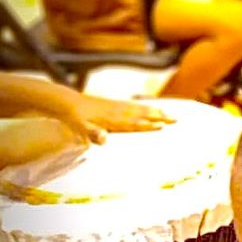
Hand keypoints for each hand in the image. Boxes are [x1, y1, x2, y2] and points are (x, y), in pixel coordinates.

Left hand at [57, 94, 172, 143]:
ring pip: (140, 109)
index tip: (162, 126)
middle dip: (159, 117)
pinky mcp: (114, 104)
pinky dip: (145, 106)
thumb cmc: (74, 119)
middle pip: (142, 114)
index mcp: (111, 119)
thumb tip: (104, 139)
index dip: (147, 125)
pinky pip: (134, 105)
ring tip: (169, 113)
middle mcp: (117, 111)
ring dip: (155, 111)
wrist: (67, 102)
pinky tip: (150, 108)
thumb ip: (93, 133)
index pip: (133, 123)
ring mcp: (117, 106)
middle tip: (175, 119)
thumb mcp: (80, 128)